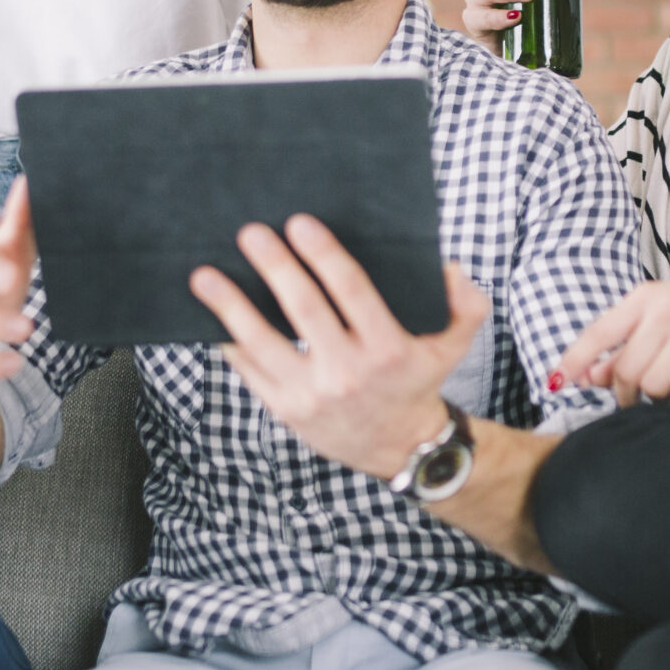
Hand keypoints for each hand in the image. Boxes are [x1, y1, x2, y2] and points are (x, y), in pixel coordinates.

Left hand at [188, 215, 489, 479]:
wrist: (398, 446)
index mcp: (388, 348)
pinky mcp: (284, 409)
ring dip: (229, 306)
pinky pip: (248, 370)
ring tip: (203, 275)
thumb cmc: (418, 378)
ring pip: (262, 342)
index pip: (351, 291)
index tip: (299, 223)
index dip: (323, 254)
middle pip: (303, 309)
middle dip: (274, 266)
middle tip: (250, 232)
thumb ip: (465, 302)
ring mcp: (311, 394)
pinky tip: (208, 313)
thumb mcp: (455, 343)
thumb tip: (447, 265)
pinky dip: (226, 339)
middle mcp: (348, 373)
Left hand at [552, 276, 669, 405]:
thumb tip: (587, 376)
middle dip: (626, 392)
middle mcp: (665, 310)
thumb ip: (624, 345)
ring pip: (653, 384)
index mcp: (644, 298)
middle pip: (626, 371)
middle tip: (638, 395)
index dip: (573, 361)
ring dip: (658, 395)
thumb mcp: (662, 317)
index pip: (597, 333)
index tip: (556, 383)